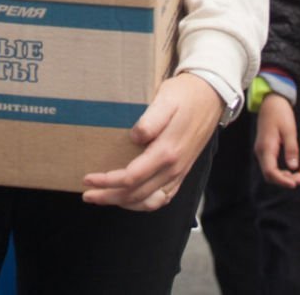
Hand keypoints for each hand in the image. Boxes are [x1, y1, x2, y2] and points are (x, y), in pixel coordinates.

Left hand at [83, 73, 221, 210]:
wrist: (211, 95)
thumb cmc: (185, 95)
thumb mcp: (166, 99)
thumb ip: (150, 121)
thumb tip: (134, 137)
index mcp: (166, 151)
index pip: (131, 177)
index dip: (107, 181)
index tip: (89, 178)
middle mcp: (173, 167)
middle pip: (136, 194)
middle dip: (109, 197)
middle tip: (88, 194)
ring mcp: (179, 172)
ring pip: (148, 201)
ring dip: (124, 203)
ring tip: (105, 198)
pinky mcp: (182, 172)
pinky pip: (162, 198)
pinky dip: (143, 204)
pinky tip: (132, 199)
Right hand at [253, 91, 299, 187]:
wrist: (270, 101)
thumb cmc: (280, 113)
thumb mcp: (289, 130)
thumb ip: (291, 149)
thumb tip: (294, 167)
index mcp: (266, 147)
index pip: (270, 171)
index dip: (282, 180)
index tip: (294, 184)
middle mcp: (261, 151)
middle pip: (269, 174)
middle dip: (284, 180)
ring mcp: (261, 150)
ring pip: (269, 171)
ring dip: (282, 177)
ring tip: (298, 177)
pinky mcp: (265, 148)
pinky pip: (270, 165)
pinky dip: (280, 170)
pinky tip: (290, 170)